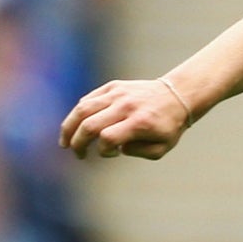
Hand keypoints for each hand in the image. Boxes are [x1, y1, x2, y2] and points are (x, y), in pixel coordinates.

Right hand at [60, 77, 196, 159]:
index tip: (112, 153)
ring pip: (83, 109)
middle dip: (78, 143)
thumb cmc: (168, 127)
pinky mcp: (113, 86)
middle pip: (89, 124)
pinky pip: (89, 99)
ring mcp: (118, 93)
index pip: (108, 138)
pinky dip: (79, 113)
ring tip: (65, 142)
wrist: (177, 96)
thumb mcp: (161, 148)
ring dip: (69, 127)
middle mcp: (126, 106)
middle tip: (78, 154)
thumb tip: (116, 147)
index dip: (103, 151)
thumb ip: (138, 152)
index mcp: (140, 123)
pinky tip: (76, 125)